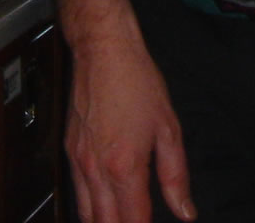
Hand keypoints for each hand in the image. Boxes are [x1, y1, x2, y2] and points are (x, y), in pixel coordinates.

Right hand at [66, 32, 194, 222]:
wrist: (103, 50)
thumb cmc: (136, 81)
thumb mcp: (168, 128)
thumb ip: (176, 176)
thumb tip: (185, 211)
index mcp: (124, 166)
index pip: (133, 221)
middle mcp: (96, 169)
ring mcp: (78, 161)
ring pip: (86, 215)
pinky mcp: (69, 151)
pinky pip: (77, 193)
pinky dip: (90, 209)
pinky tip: (103, 209)